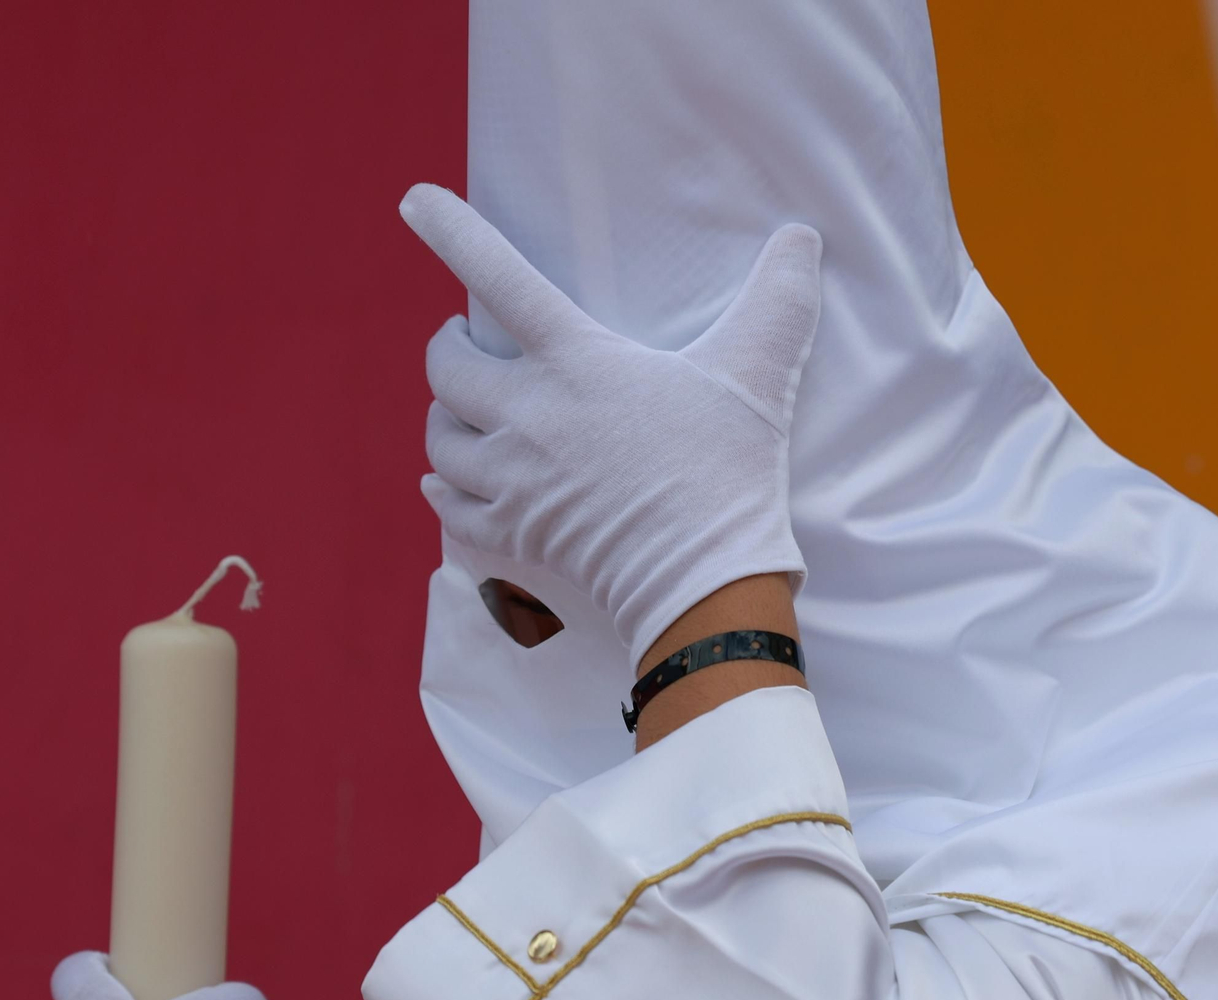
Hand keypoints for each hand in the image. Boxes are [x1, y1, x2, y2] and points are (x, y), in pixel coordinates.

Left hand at [400, 184, 822, 667]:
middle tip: (464, 338)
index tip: (414, 200)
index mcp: (577, 362)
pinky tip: (446, 480)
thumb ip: (780, 299)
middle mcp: (530, 414)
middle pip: (447, 367)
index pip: (500, 277)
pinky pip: (451, 505)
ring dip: (444, 414)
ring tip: (463, 407)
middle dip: (447, 345)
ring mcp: (515, 478)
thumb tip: (803, 236)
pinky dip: (443, 486)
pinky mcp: (516, 532)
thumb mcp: (758, 375)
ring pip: (440, 436)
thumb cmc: (727, 471)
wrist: (702, 580)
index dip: (452, 232)